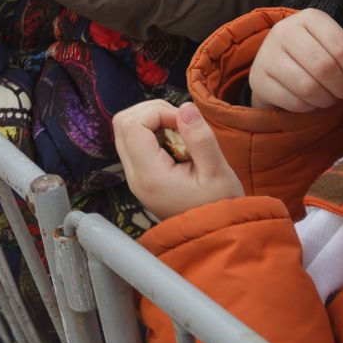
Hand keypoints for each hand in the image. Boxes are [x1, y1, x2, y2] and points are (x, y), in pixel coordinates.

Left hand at [113, 100, 244, 221]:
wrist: (214, 234)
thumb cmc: (219, 206)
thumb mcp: (218, 173)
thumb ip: (200, 139)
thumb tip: (186, 107)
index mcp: (149, 175)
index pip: (132, 124)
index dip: (157, 112)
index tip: (184, 121)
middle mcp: (134, 175)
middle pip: (123, 123)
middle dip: (151, 112)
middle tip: (182, 123)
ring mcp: (134, 176)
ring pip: (126, 130)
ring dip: (151, 120)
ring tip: (181, 132)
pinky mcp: (139, 175)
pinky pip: (134, 141)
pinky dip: (152, 132)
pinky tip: (176, 142)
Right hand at [248, 8, 342, 111]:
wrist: (280, 68)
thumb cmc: (321, 57)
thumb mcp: (342, 50)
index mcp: (310, 17)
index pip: (342, 48)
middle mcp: (284, 30)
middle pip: (324, 68)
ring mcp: (267, 53)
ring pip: (308, 87)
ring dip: (327, 100)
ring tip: (330, 97)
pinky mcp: (257, 78)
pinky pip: (292, 101)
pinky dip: (308, 107)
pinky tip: (311, 101)